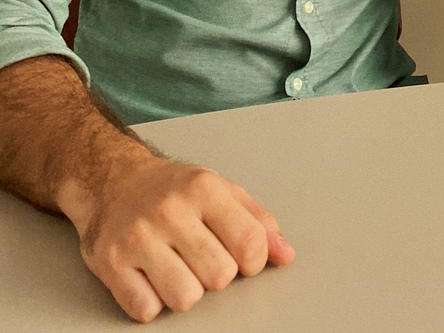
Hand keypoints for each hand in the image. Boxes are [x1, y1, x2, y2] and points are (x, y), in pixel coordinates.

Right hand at [65, 152, 294, 322]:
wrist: (112, 180)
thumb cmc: (173, 190)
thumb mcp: (220, 191)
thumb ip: (257, 221)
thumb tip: (285, 254)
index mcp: (204, 189)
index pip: (250, 242)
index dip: (253, 261)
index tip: (242, 258)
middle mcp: (170, 210)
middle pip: (220, 276)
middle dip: (216, 275)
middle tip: (201, 257)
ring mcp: (137, 237)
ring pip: (185, 299)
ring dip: (185, 291)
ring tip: (176, 267)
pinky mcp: (110, 262)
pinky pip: (146, 310)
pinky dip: (152, 302)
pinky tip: (150, 277)